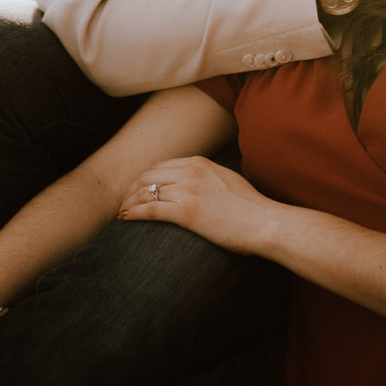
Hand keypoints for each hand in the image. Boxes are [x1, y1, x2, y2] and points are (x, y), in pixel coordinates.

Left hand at [119, 157, 277, 254]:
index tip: (137, 189)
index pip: (161, 165)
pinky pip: (151, 209)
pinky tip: (126, 219)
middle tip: (124, 202)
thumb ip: (208, 177)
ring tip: (121, 213)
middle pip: (148, 175)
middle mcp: (191, 171)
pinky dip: (134, 213)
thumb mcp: (227, 180)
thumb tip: (199, 185)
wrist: (264, 222)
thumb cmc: (251, 207)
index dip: (144, 178)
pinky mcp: (186, 211)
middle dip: (132, 189)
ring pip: (146, 191)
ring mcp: (188, 190)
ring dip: (129, 202)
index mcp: (200, 163)